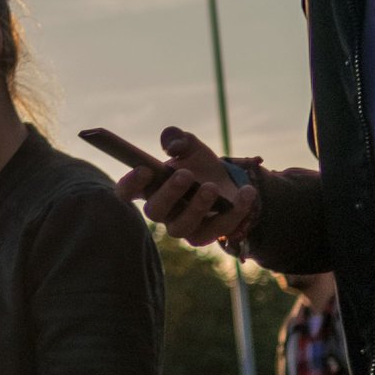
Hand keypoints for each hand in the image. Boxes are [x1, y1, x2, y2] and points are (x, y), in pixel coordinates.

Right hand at [108, 128, 255, 248]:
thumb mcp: (190, 146)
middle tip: (185, 174)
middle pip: (154, 211)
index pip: (127, 192)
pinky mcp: (208, 235)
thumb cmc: (200, 166)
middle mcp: (162, 212)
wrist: (228, 183)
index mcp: (150, 189)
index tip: (143, 168)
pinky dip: (235, 210)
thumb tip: (173, 145)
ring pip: (182, 226)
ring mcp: (184, 226)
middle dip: (169, 193)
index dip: (130, 183)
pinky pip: (219, 228)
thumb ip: (178, 139)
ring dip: (197, 206)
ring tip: (212, 187)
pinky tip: (246, 192)